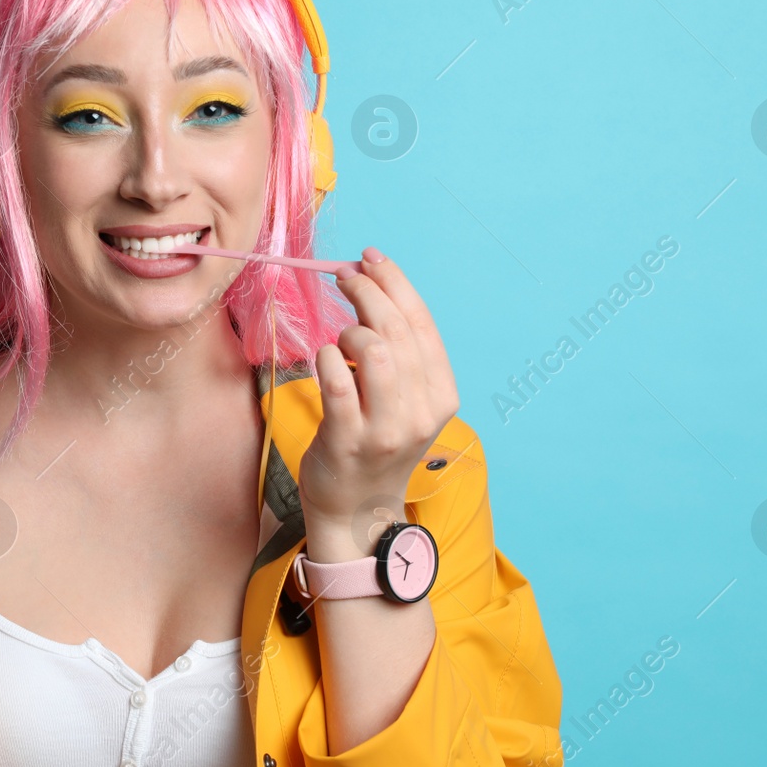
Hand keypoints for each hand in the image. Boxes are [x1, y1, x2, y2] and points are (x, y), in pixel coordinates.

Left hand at [299, 247, 460, 545]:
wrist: (358, 508)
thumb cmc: (376, 440)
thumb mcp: (406, 399)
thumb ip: (399, 351)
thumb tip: (373, 282)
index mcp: (442, 395)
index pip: (422, 323)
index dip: (395, 282)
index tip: (370, 258)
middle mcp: (421, 412)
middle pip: (397, 331)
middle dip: (367, 292)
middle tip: (344, 277)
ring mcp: (386, 429)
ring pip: (374, 352)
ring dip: (350, 330)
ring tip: (340, 339)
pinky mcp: (348, 441)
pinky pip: (337, 382)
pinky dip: (326, 359)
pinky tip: (324, 359)